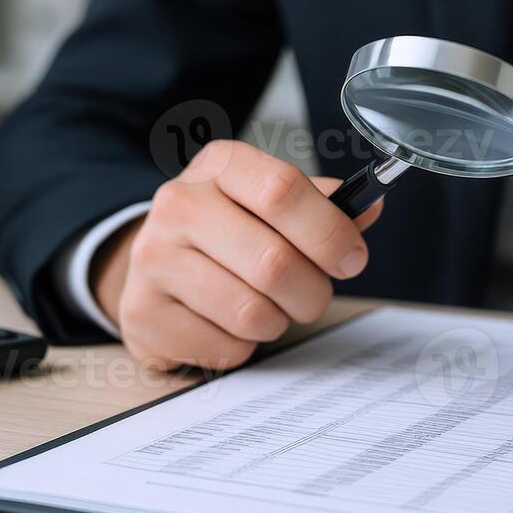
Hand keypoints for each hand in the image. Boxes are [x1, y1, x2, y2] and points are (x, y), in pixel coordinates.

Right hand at [93, 140, 381, 370]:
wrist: (158, 263)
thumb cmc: (232, 231)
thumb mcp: (274, 204)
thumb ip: (324, 206)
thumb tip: (370, 206)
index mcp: (221, 166)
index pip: (282, 190)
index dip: (329, 233)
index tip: (351, 259)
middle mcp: (179, 204)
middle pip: (274, 262)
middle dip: (312, 292)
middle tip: (313, 295)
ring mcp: (152, 258)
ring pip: (251, 312)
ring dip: (278, 321)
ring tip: (269, 307)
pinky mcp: (142, 312)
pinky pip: (225, 347)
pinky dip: (243, 346)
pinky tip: (229, 324)